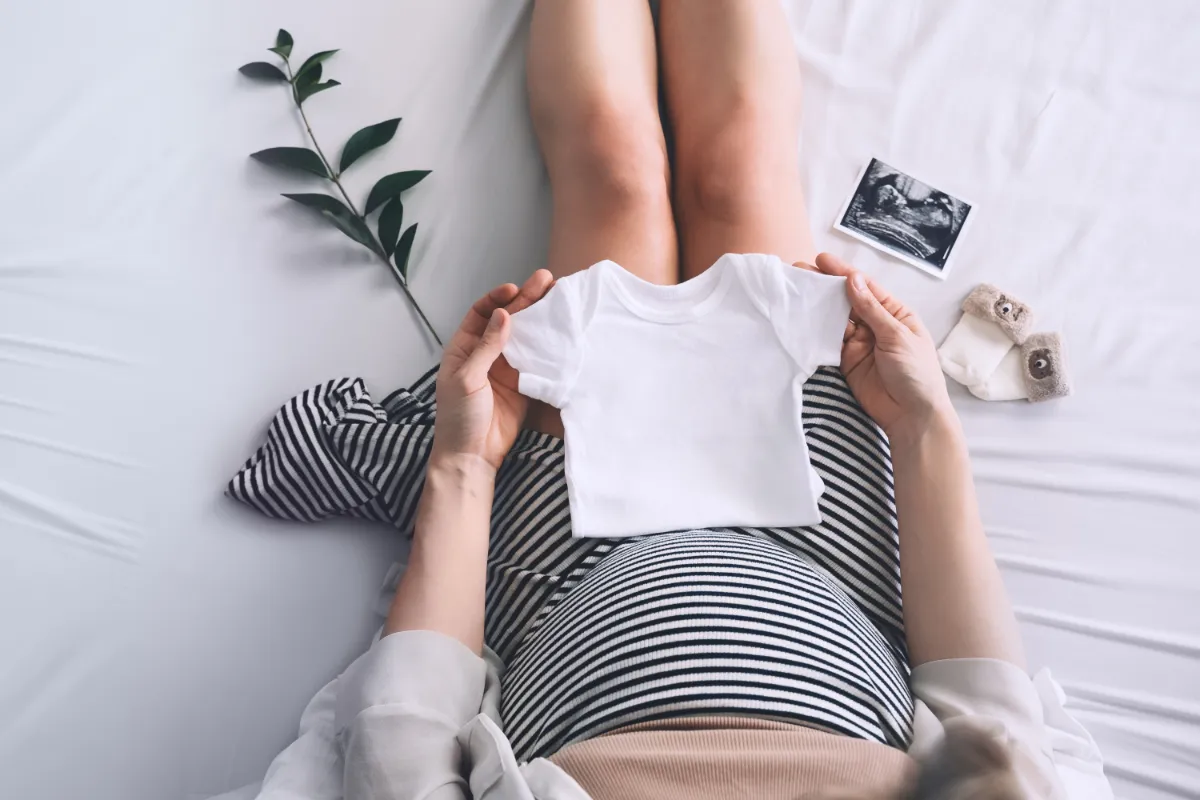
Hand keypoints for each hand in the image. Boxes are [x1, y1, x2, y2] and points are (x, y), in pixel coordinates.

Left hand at [432, 270, 554, 471]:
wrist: (472, 456)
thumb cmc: (458, 418)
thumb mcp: (467, 379)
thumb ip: (487, 347)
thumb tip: (504, 315)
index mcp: (464, 348)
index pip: (481, 313)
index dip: (498, 299)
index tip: (515, 290)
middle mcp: (486, 354)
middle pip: (507, 320)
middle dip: (526, 300)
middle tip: (546, 281)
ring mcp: (506, 368)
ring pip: (525, 337)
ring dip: (540, 319)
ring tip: (559, 298)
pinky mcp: (523, 384)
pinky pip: (537, 359)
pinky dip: (548, 346)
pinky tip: (561, 331)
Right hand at [814, 253, 953, 436]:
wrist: (912, 415)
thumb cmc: (916, 372)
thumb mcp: (897, 336)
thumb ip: (872, 309)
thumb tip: (853, 279)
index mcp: (894, 313)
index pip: (866, 287)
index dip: (844, 273)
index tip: (822, 260)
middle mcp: (875, 324)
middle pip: (847, 300)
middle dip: (826, 286)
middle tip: (801, 271)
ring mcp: (859, 343)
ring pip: (835, 319)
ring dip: (818, 306)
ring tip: (796, 291)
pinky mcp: (846, 361)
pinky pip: (829, 341)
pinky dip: (816, 331)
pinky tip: (802, 319)